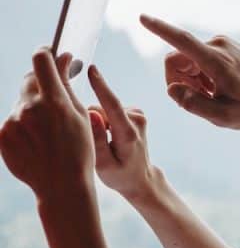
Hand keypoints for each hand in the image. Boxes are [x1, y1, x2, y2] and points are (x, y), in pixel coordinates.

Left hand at [0, 49, 94, 202]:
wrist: (62, 185)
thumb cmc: (79, 151)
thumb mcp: (81, 116)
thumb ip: (67, 85)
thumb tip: (63, 58)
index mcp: (55, 102)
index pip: (41, 61)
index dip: (46, 54)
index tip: (50, 55)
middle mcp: (29, 108)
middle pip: (29, 79)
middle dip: (40, 83)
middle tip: (54, 98)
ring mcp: (12, 122)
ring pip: (21, 102)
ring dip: (32, 109)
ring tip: (48, 134)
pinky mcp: (1, 135)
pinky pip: (12, 121)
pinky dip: (23, 127)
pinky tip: (37, 143)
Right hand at [86, 65, 159, 202]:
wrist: (141, 178)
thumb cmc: (120, 175)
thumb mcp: (104, 165)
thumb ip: (96, 139)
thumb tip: (91, 113)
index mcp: (128, 133)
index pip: (112, 105)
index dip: (101, 87)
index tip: (91, 70)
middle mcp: (136, 120)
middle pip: (100, 109)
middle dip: (92, 122)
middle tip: (96, 143)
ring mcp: (138, 115)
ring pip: (104, 110)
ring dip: (99, 123)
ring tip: (106, 143)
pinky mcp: (135, 112)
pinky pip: (110, 111)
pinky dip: (105, 121)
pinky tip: (110, 137)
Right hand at [140, 14, 239, 129]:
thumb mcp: (225, 116)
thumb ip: (195, 105)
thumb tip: (173, 89)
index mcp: (216, 62)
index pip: (182, 41)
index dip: (160, 30)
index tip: (142, 18)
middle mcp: (217, 46)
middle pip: (175, 60)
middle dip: (179, 81)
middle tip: (200, 100)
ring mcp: (221, 43)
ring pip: (186, 61)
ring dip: (191, 80)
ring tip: (213, 95)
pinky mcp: (223, 46)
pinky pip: (198, 60)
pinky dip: (201, 76)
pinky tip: (218, 88)